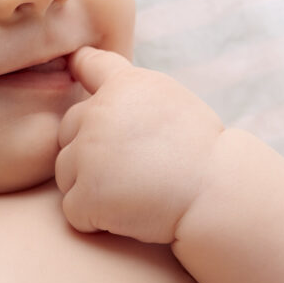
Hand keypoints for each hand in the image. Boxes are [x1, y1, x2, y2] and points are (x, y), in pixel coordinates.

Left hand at [55, 47, 223, 243]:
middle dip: (88, 148)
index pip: (88, 63)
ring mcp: (88, 153)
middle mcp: (98, 112)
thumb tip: (98, 87)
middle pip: (68, 129)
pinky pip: (73, 210)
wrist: (216, 191)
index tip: (74, 66)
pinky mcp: (85, 194)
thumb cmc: (200, 150)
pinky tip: (128, 212)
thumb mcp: (170, 99)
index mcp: (123, 85)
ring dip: (89, 185)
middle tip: (130, 166)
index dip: (79, 67)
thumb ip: (131, 91)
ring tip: (133, 189)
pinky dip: (94, 219)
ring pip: (67, 172)